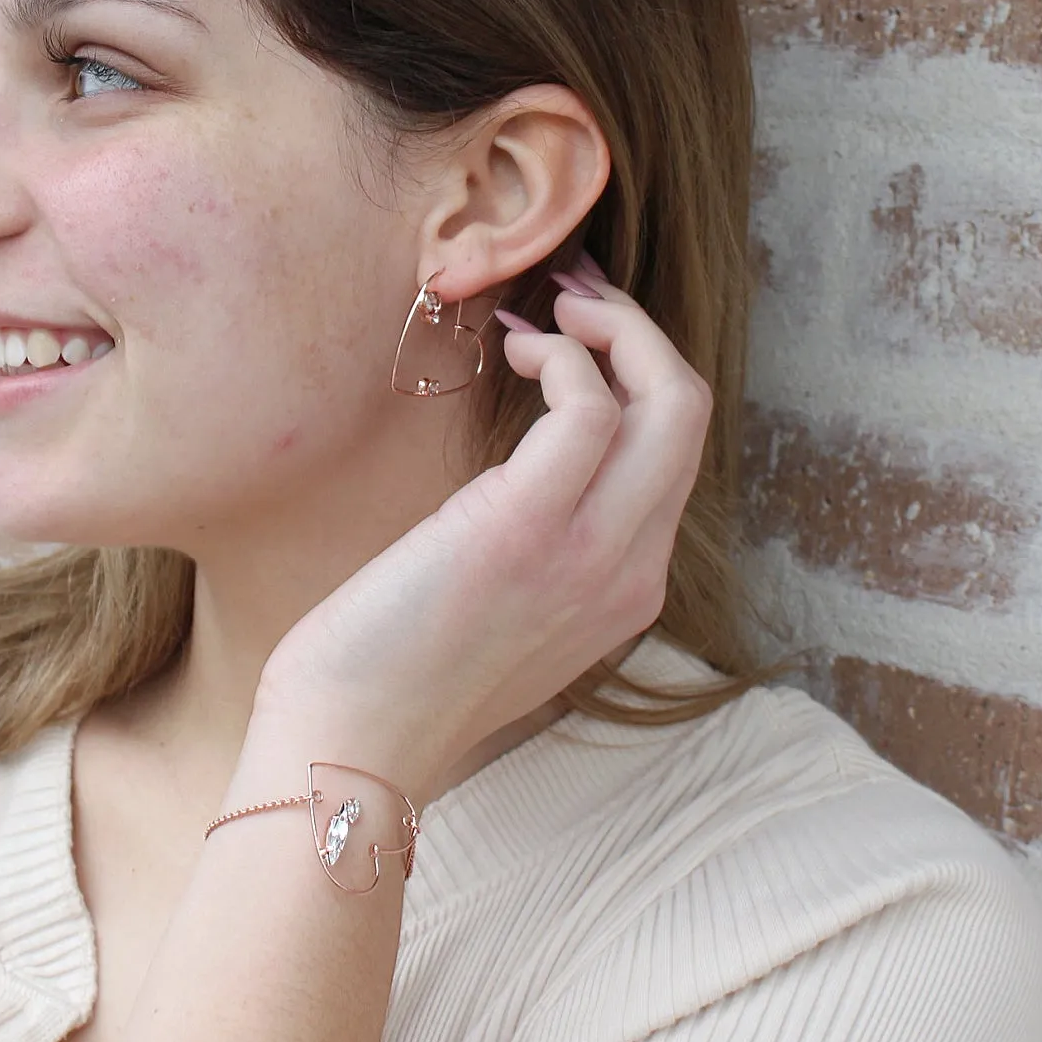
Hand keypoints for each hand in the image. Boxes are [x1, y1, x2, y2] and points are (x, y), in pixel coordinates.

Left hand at [256, 255, 714, 805]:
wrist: (349, 744)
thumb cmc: (400, 671)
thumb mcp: (506, 612)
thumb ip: (546, 552)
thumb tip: (529, 475)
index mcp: (625, 586)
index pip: (674, 454)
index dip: (639, 375)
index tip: (580, 334)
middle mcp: (630, 570)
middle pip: (692, 415)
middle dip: (642, 334)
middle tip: (577, 296)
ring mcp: (590, 553)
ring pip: (670, 402)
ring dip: (614, 329)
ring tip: (548, 313)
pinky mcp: (528, 529)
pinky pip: (590, 409)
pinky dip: (563, 359)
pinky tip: (513, 354)